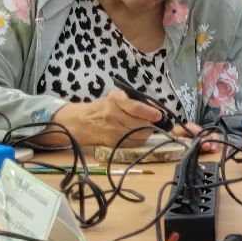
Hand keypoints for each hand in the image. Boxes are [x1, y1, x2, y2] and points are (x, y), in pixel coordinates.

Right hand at [53, 90, 169, 146]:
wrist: (83, 121)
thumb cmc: (105, 106)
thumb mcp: (119, 97)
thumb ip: (137, 100)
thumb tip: (156, 107)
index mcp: (115, 100)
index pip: (135, 107)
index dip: (149, 112)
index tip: (159, 115)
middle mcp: (112, 115)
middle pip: (140, 124)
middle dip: (151, 124)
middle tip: (154, 122)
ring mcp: (112, 130)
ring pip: (139, 135)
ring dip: (147, 132)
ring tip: (146, 127)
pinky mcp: (113, 142)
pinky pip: (133, 143)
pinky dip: (139, 140)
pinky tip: (137, 134)